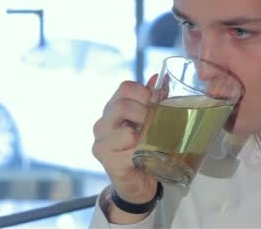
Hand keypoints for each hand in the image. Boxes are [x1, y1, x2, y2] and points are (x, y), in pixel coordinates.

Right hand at [92, 75, 158, 220]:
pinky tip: (142, 157)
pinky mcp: (105, 159)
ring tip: (150, 143)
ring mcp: (100, 141)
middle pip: (122, 105)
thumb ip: (153, 100)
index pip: (126, 87)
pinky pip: (126, 152)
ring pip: (126, 131)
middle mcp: (102, 122)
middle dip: (145, 114)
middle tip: (157, 125)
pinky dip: (140, 153)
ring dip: (144, 136)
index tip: (156, 105)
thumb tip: (160, 77)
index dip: (145, 93)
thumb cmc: (145, 148)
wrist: (139, 182)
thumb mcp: (150, 122)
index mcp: (113, 108)